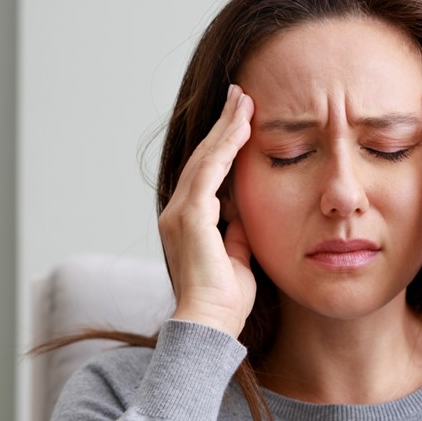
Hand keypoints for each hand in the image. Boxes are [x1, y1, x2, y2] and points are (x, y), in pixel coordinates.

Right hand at [159, 84, 256, 336]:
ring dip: (226, 128)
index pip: (208, 173)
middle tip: (241, 96)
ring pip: (206, 159)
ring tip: (244, 101)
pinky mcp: (191, 218)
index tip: (242, 120)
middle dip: (224, 125)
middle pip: (204, 158)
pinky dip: (225, 147)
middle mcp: (177, 212)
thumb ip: (236, 235)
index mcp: (188, 222)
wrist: (211, 324)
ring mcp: (180, 213)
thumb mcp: (237, 258)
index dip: (224, 145)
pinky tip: (241, 127)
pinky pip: (209, 173)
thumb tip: (243, 217)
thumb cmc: (225, 301)